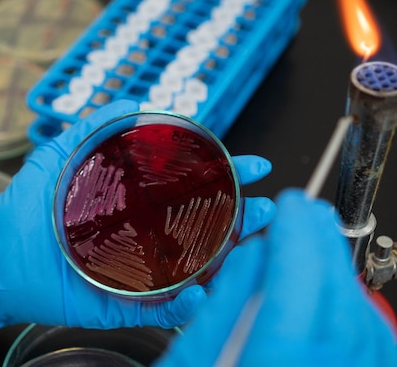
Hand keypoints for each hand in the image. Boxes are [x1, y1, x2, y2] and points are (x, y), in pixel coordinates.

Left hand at [0, 100, 274, 343]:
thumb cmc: (25, 208)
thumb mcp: (58, 155)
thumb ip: (93, 126)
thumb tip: (136, 102)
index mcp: (137, 205)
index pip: (191, 190)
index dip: (227, 176)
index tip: (254, 165)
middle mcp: (145, 238)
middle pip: (207, 231)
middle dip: (244, 219)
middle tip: (266, 210)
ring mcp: (139, 274)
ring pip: (198, 272)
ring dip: (231, 262)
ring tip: (251, 248)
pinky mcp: (124, 306)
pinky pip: (164, 312)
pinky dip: (187, 307)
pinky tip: (199, 294)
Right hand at [155, 189, 396, 366]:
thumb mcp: (185, 366)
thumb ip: (222, 310)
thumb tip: (253, 255)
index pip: (297, 298)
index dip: (298, 242)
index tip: (290, 206)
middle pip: (337, 308)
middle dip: (323, 248)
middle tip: (305, 210)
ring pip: (362, 329)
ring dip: (342, 275)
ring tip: (317, 240)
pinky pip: (372, 352)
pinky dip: (357, 311)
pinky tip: (337, 290)